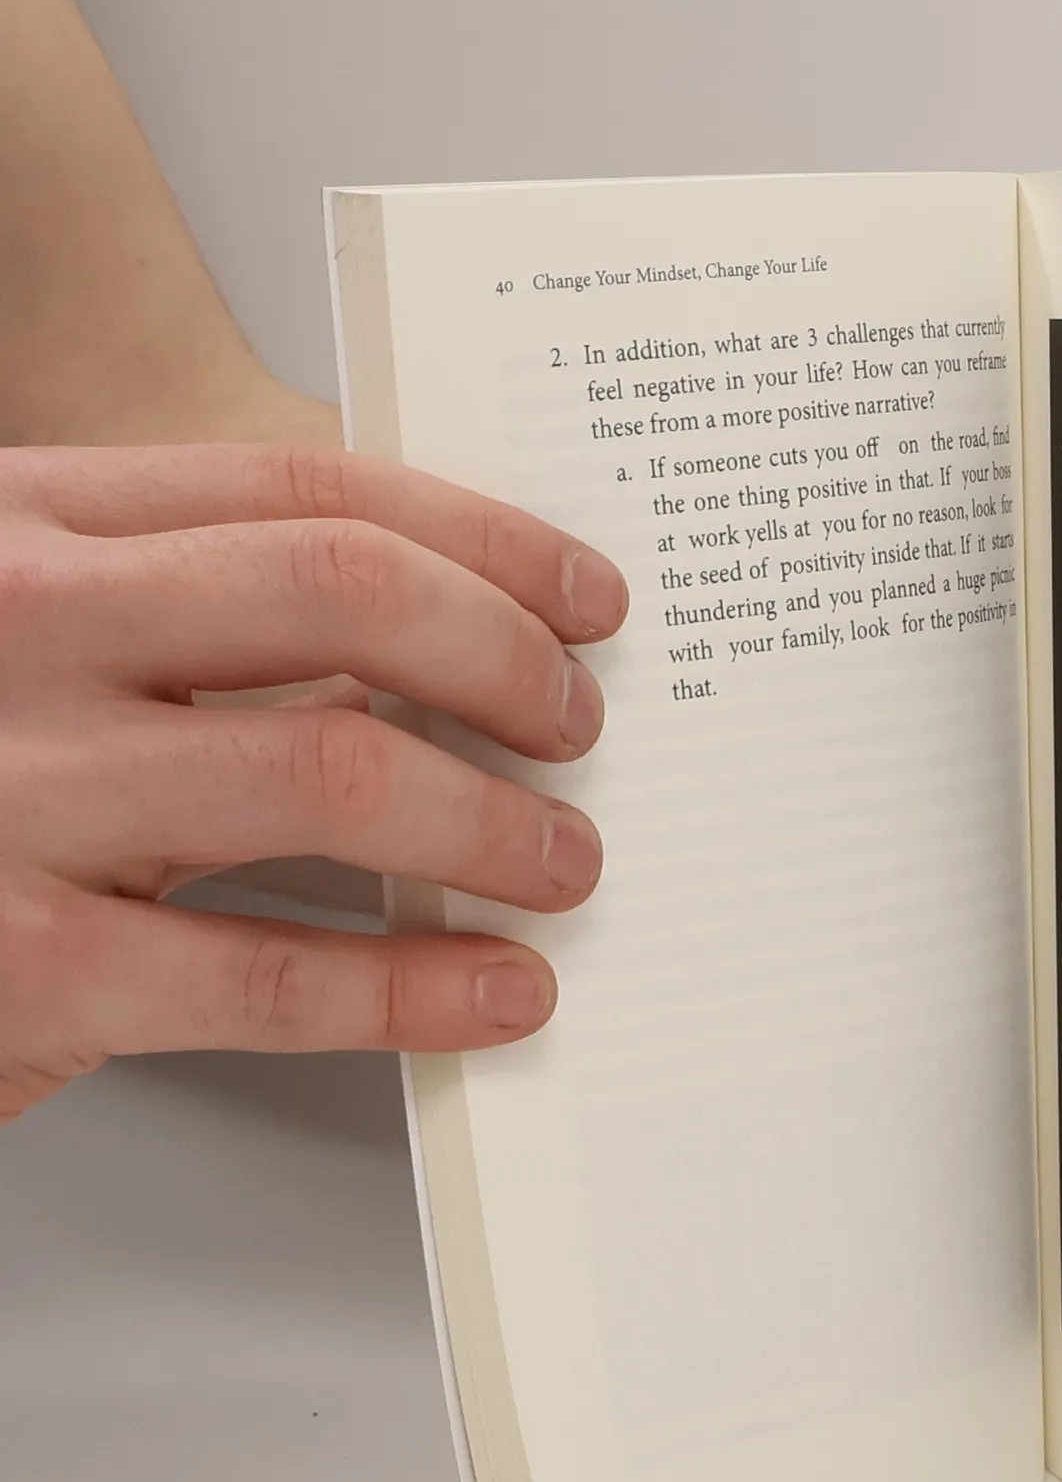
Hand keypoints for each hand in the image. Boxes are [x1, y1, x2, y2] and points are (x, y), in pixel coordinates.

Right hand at [0, 442, 626, 1121]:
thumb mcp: (24, 627)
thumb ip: (182, 608)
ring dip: (491, 824)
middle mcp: (20, 630)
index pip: (304, 488)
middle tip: (579, 724)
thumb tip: (431, 646)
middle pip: (342, 595)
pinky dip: (416, 989)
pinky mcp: (25, 967)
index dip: (479, 538)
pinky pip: (272, 976)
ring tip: (562, 862)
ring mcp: (15, 793)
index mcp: (26, 527)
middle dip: (505, 659)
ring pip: (336, 776)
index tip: (585, 596)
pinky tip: (499, 992)